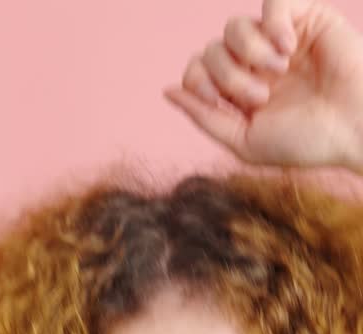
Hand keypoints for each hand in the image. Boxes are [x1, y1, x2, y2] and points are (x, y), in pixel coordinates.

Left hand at [163, 1, 362, 170]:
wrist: (354, 127)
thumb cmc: (305, 142)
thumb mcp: (244, 141)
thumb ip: (205, 118)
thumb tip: (167, 91)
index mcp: (239, 92)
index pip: (197, 69)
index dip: (197, 80)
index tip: (214, 99)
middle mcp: (255, 64)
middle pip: (212, 50)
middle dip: (229, 77)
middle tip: (261, 97)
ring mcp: (277, 39)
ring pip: (234, 27)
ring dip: (250, 53)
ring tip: (279, 73)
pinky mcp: (305, 17)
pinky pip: (272, 2)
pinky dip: (273, 22)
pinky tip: (288, 47)